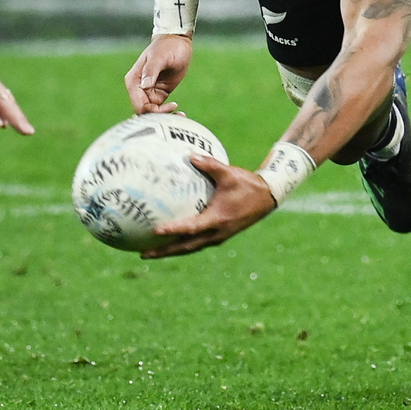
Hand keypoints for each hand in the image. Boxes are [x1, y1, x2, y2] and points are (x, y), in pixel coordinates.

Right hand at [125, 34, 192, 113]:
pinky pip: (160, 109)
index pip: (139, 105)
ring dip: (165, 117)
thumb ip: (151, 70)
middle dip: (159, 117)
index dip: (153, 111)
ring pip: (152, 113)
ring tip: (182, 116)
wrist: (177, 41)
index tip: (171, 106)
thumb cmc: (167, 46)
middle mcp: (138, 89)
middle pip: (145, 112)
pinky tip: (181, 114)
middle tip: (178, 115)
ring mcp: (148, 92)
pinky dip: (169, 113)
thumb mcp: (160, 57)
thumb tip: (145, 86)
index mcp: (134, 81)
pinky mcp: (159, 93)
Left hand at [141, 154, 276, 257]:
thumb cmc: (248, 184)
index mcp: (217, 219)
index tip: (155, 231)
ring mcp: (218, 237)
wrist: (267, 198)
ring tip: (150, 252)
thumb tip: (190, 156)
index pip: (191, 228)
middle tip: (143, 254)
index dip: (173, 230)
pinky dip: (182, 244)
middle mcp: (216, 233)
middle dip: (164, 251)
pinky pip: (196, 243)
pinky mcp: (220, 235)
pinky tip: (170, 239)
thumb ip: (209, 164)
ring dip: (171, 251)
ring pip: (190, 248)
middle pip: (186, 247)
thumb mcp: (229, 173)